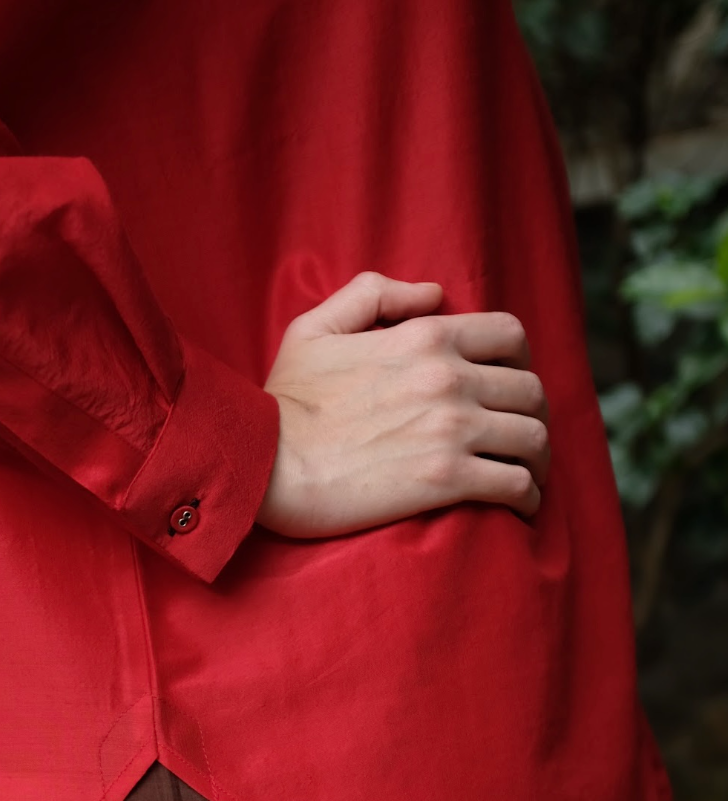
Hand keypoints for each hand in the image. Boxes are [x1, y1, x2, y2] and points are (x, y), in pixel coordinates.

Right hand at [256, 270, 549, 537]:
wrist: (263, 464)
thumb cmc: (282, 403)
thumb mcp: (314, 328)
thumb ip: (374, 295)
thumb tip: (433, 293)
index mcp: (425, 337)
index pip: (509, 336)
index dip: (518, 362)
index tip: (507, 387)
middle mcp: (450, 378)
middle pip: (530, 391)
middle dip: (532, 415)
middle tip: (518, 438)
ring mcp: (453, 430)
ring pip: (533, 437)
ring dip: (536, 459)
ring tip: (525, 475)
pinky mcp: (448, 481)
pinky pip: (517, 485)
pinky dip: (528, 497)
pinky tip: (519, 507)